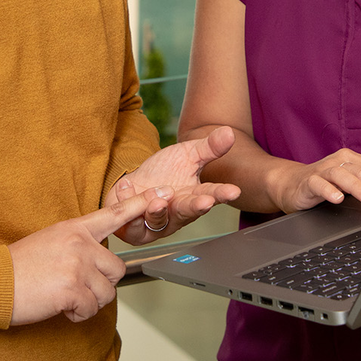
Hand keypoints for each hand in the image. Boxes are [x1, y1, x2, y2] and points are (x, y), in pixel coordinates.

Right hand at [7, 190, 158, 324]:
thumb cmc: (18, 267)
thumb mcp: (50, 241)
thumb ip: (77, 244)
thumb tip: (97, 260)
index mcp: (74, 229)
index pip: (113, 215)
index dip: (139, 206)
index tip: (160, 195)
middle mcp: (80, 244)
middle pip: (117, 269)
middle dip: (102, 284)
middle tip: (76, 286)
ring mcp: (77, 265)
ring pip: (107, 292)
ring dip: (89, 301)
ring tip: (63, 295)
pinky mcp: (72, 289)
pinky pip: (91, 309)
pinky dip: (77, 313)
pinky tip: (59, 305)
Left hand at [108, 126, 241, 244]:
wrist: (136, 180)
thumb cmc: (165, 171)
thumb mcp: (188, 153)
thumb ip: (209, 146)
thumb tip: (229, 131)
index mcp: (194, 196)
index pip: (212, 194)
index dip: (222, 193)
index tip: (233, 191)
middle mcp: (178, 212)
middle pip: (189, 211)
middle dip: (197, 207)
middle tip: (205, 202)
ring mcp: (158, 222)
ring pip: (160, 221)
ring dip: (159, 211)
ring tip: (158, 200)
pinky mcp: (136, 229)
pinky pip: (132, 222)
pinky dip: (129, 203)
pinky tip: (127, 187)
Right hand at [269, 148, 360, 214]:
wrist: (292, 185)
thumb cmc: (327, 182)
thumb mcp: (356, 179)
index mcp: (354, 160)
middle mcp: (340, 162)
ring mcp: (324, 170)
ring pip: (344, 176)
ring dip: (359, 188)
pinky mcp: (308, 182)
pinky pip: (319, 184)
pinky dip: (329, 191)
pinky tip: (338, 199)